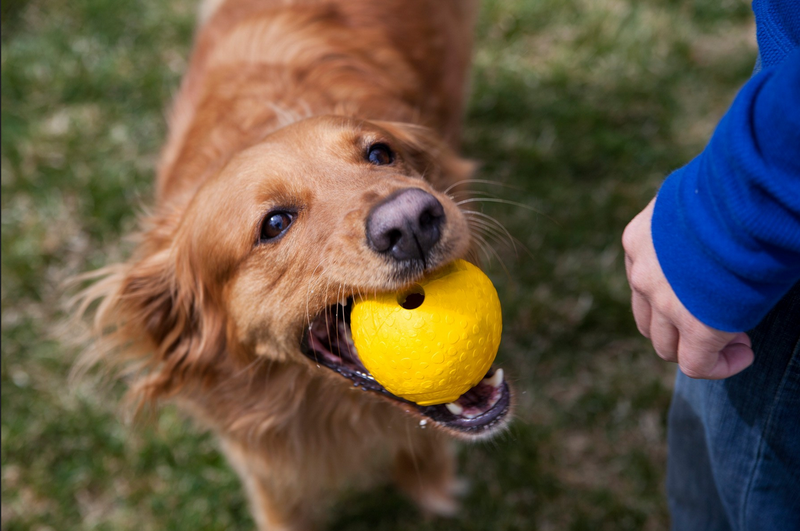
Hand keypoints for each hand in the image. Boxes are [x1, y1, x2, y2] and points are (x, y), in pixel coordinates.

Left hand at [622, 199, 753, 378]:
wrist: (748, 193)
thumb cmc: (733, 187)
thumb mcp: (696, 199)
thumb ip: (690, 223)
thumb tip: (713, 230)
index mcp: (639, 239)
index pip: (643, 283)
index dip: (674, 296)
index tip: (711, 289)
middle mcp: (642, 272)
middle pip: (649, 320)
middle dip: (681, 328)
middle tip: (723, 318)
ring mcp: (663, 301)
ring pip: (667, 346)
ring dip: (699, 347)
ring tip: (737, 336)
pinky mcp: (696, 325)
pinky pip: (696, 365)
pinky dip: (719, 365)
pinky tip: (744, 352)